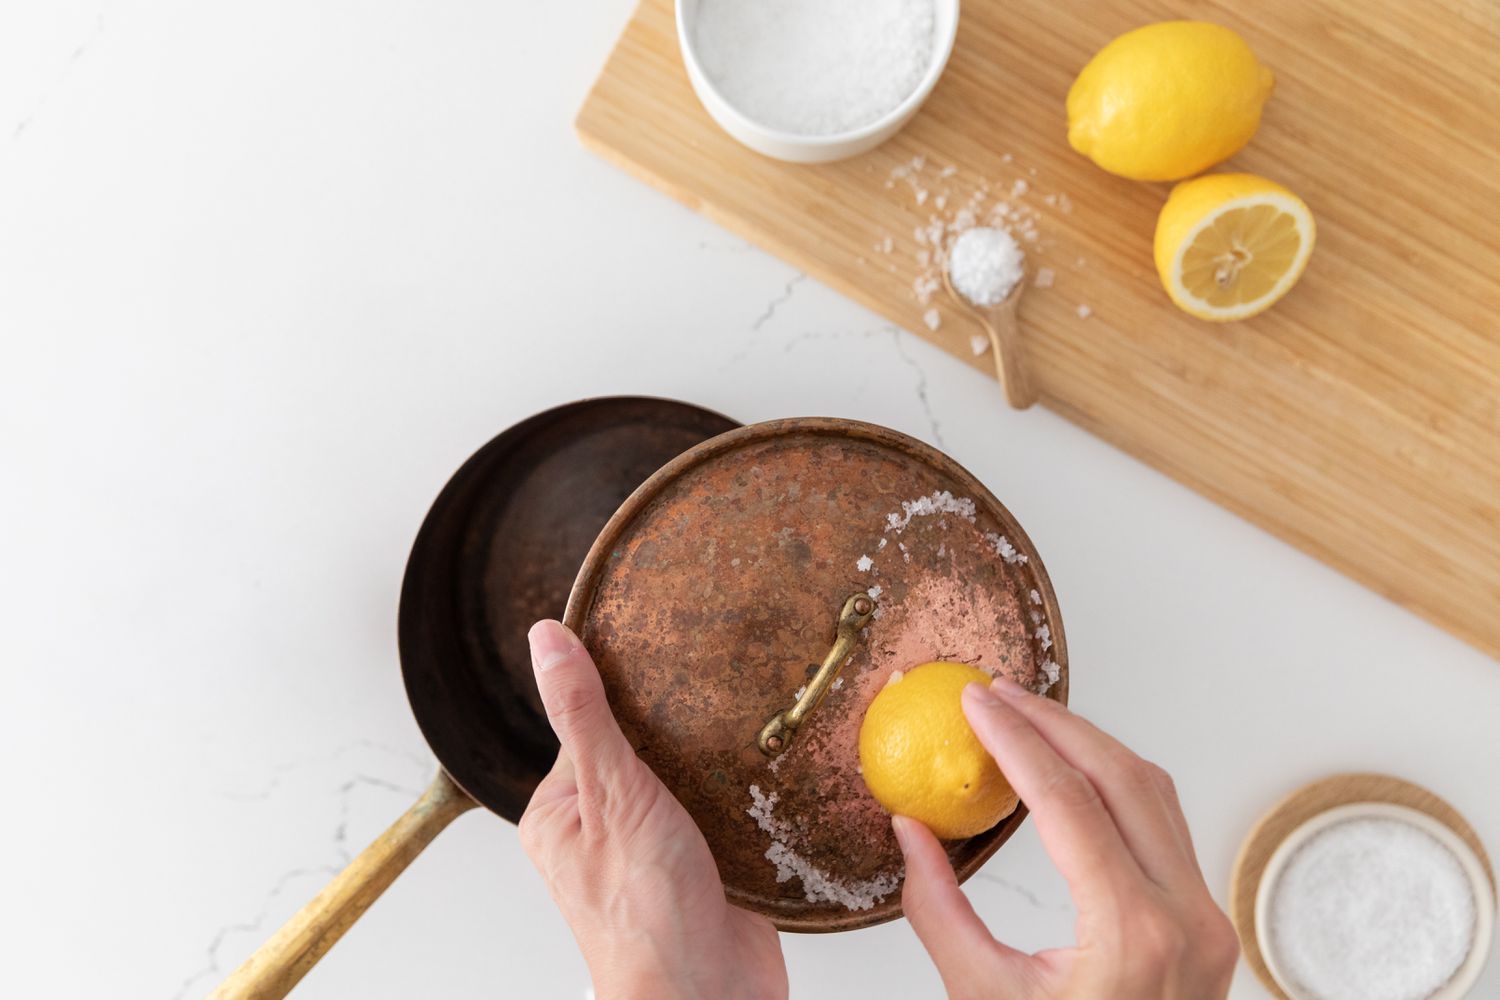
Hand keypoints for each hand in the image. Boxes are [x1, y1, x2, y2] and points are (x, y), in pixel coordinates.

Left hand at [518, 620, 787, 999]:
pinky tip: (763, 768)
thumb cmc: (645, 916)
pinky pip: (725, 806)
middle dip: (679, 723)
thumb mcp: (611, 793)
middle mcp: (603, 828)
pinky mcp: (708, 862)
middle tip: (713, 688)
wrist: (709, 993)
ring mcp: (656, 846)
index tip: (659, 653)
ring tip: (744, 724)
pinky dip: (744, 790)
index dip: (624, 689)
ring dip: (716, 757)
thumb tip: (546, 642)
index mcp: (558, 811)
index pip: (587, 722)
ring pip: (688, 774)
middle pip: (642, 745)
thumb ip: (585, 716)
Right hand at [893, 677, 1238, 999]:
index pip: (1068, 803)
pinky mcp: (1204, 920)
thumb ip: (937, 908)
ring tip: (1028, 718)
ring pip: (1154, 791)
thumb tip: (909, 828)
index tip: (976, 702)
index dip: (1015, 740)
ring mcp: (1205, 918)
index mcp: (1132, 936)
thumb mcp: (981, 997)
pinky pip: (1164, 823)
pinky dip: (1114, 782)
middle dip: (1056, 722)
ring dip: (1089, 744)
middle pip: (1124, 777)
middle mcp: (1185, 918)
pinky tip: (1069, 770)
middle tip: (998, 694)